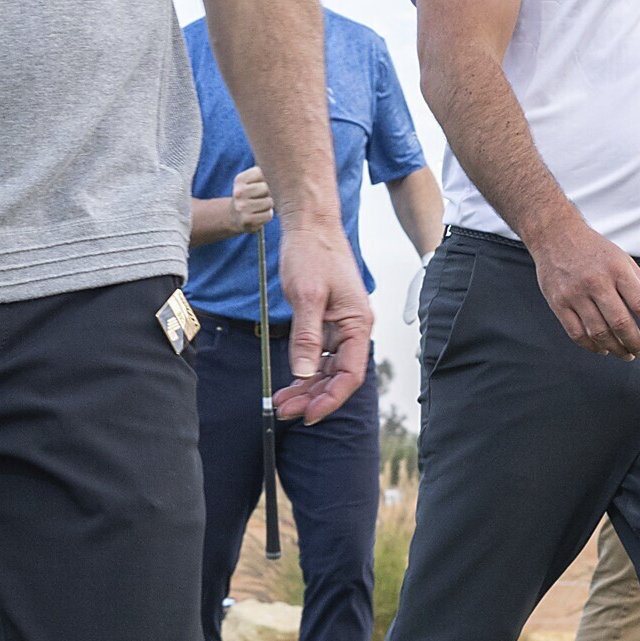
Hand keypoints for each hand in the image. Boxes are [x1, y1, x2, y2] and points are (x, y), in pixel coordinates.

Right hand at [228, 165, 275, 231]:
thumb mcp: (252, 182)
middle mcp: (239, 192)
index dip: (268, 179)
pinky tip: (260, 214)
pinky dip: (267, 215)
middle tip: (264, 197)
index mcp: (240, 179)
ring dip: (269, 205)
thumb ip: (266, 174)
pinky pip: (268, 215)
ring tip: (262, 206)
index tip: (264, 184)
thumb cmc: (251, 196)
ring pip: (269, 202)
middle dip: (270, 192)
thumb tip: (285, 175)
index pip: (263, 173)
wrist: (235, 216)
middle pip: (266, 188)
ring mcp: (241, 207)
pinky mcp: (247, 220)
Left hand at [268, 213, 374, 422]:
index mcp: (358, 323)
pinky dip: (303, 370)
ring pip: (326, 369)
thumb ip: (307, 336)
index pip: (350, 374)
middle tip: (285, 411)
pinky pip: (317, 355)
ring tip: (281, 402)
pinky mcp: (324, 321)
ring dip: (306, 388)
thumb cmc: (313, 253)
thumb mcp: (307, 296)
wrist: (308, 226)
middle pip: (338, 376)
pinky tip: (288, 383)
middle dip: (313, 397)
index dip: (331, 398)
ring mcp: (339, 326)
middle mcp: (352, 328)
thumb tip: (305, 373)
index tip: (309, 414)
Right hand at [529, 216, 639, 358]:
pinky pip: (576, 333)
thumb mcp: (622, 258)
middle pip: (620, 322)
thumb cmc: (593, 248)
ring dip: (615, 348)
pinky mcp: (558, 303)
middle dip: (634, 343)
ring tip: (625, 354)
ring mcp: (575, 294)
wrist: (555, 235)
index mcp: (617, 269)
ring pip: (599, 332)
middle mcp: (596, 282)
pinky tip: (602, 349)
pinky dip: (592, 346)